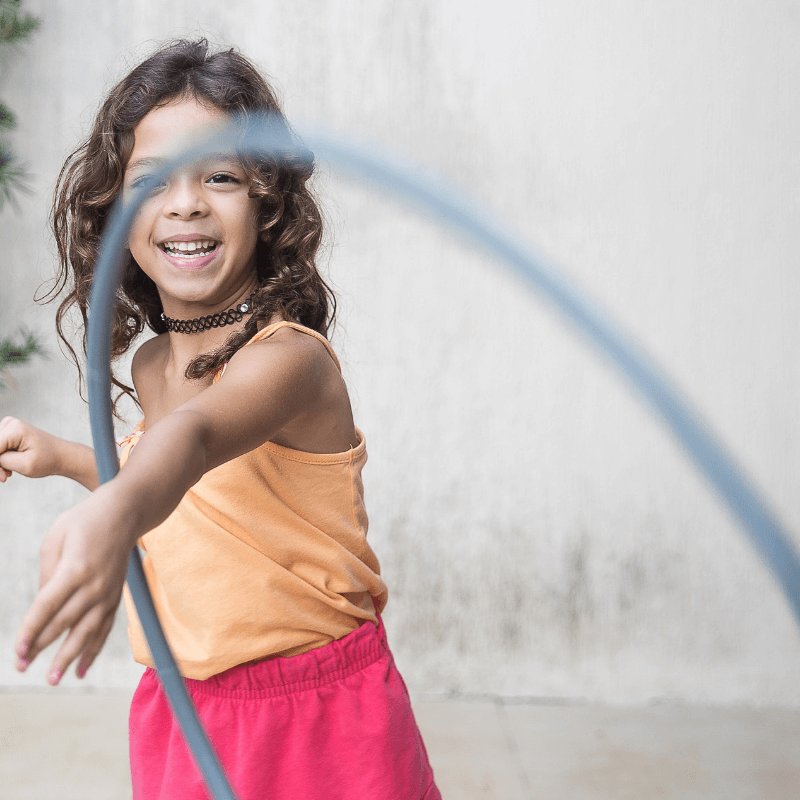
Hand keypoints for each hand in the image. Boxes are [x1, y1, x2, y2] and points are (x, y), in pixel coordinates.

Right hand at [0, 416, 62, 482]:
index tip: (2, 476)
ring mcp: (8, 426)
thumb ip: (0, 460)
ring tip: (8, 473)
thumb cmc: (47, 460)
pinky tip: (8, 468)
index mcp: (15, 429)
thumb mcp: (23, 465)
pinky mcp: (8, 432)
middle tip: (4, 477)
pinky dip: (1, 460)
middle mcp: (10, 423)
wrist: (62, 455)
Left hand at [14, 487, 133, 684]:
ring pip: (86, 632)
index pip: (48, 606)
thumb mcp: (56, 537)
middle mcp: (95, 585)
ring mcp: (108, 593)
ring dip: (68, 657)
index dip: (31, 630)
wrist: (126, 512)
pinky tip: (80, 669)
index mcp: (75, 568)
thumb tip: (43, 606)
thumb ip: (47, 573)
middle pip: (64, 622)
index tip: (18, 651)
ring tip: (53, 679)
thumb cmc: (85, 520)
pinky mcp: (116, 596)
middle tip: (21, 667)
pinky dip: (93, 650)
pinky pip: (104, 628)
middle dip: (41, 647)